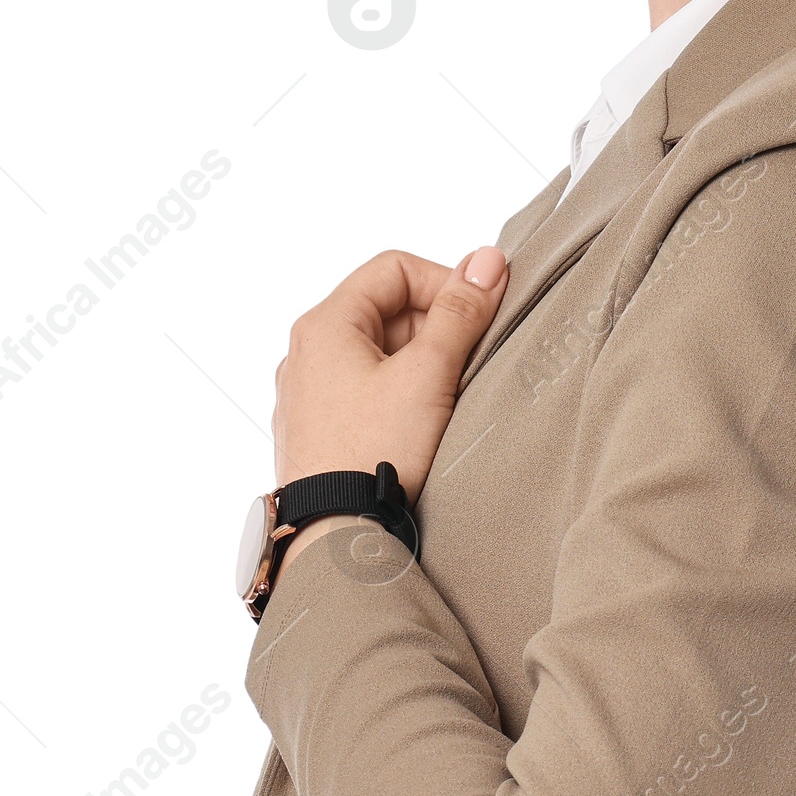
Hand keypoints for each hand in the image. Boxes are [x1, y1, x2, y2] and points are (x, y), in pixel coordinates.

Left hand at [271, 245, 508, 506]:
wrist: (334, 536)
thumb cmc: (374, 453)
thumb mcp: (428, 374)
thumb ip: (460, 313)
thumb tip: (488, 259)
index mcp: (325, 324)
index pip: (395, 269)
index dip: (445, 283)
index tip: (478, 317)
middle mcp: (307, 352)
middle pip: (386, 310)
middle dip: (436, 329)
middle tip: (467, 364)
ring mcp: (309, 393)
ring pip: (379, 354)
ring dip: (421, 365)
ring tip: (445, 401)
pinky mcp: (318, 429)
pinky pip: (365, 391)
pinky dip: (399, 395)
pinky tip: (420, 427)